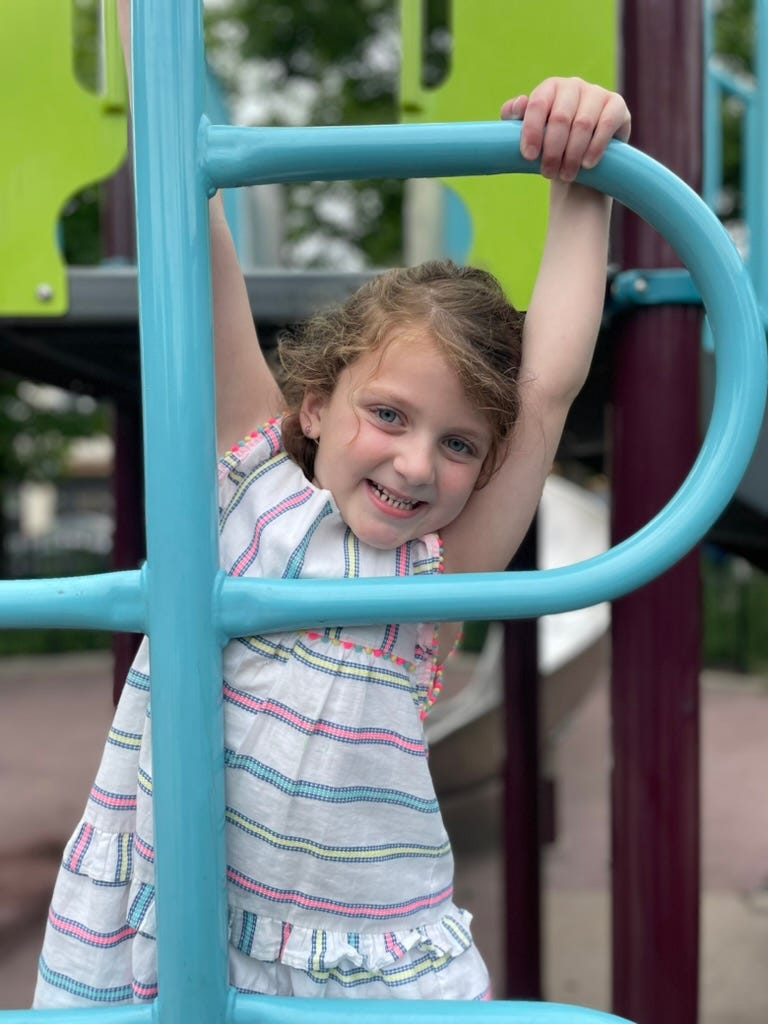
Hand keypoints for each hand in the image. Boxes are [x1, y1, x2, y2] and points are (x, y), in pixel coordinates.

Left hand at [500, 77, 630, 181]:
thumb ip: (514, 118)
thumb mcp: (529, 134)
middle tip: (548, 173)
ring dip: (572, 155)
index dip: (531, 131)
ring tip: (566, 175)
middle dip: (552, 150)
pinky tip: (587, 164)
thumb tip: (519, 104)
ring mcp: (597, 93)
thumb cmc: (550, 146)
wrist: (582, 160)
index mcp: (550, 88)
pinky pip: (606, 124)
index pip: (537, 104)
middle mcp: (574, 85)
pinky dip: (595, 147)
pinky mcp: (617, 106)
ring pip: (583, 124)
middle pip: (560, 118)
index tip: (528, 157)